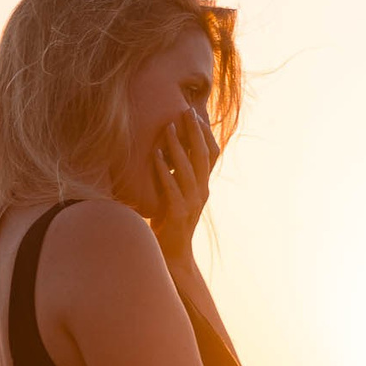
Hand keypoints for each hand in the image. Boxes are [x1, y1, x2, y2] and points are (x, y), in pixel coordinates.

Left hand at [149, 108, 216, 257]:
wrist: (173, 254)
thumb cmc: (169, 223)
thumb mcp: (176, 195)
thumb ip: (177, 177)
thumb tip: (167, 152)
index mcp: (203, 186)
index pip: (210, 155)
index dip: (204, 134)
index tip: (194, 114)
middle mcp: (202, 192)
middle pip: (202, 157)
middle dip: (194, 132)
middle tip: (185, 110)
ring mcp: (192, 203)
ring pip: (188, 170)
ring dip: (178, 147)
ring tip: (169, 127)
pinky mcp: (178, 214)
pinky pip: (172, 188)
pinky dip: (164, 170)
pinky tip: (156, 155)